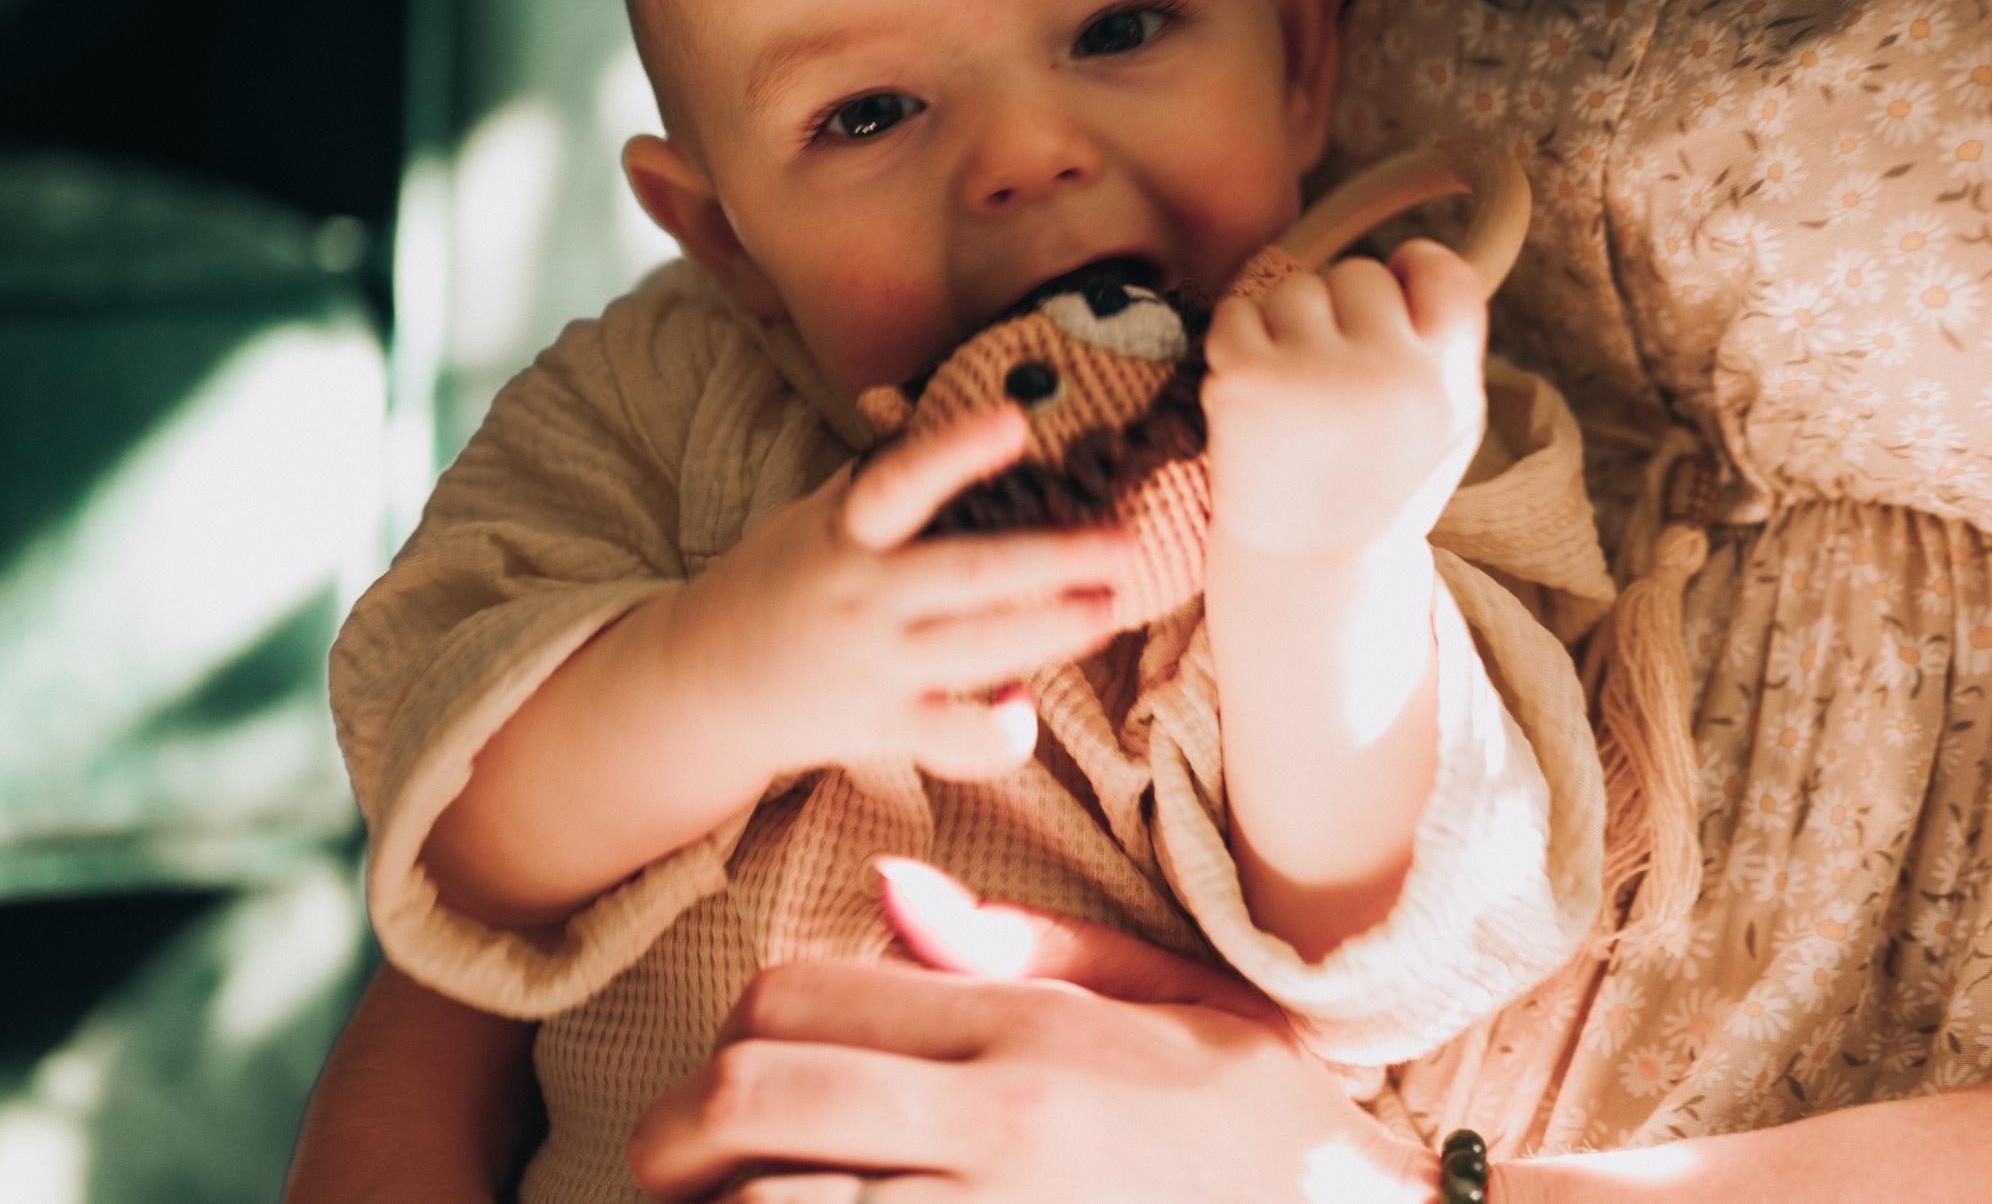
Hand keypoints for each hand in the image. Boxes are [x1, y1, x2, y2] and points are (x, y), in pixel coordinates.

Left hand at [626, 861, 1434, 1203]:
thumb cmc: (1260, 1121)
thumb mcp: (1163, 998)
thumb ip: (1015, 944)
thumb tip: (883, 890)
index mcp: (1029, 1030)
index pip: (797, 1000)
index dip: (737, 1030)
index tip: (739, 1067)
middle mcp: (997, 1125)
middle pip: (750, 1101)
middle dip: (676, 1133)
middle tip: (672, 1160)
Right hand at [664, 404, 1130, 778]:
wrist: (703, 683)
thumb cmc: (779, 581)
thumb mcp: (812, 517)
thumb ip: (877, 478)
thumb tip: (928, 406)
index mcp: (847, 532)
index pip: (903, 482)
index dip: (958, 451)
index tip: (1016, 420)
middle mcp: (864, 596)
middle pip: (971, 574)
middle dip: (1055, 559)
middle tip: (1122, 543)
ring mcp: (876, 666)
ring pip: (981, 650)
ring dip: (1054, 630)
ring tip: (1108, 607)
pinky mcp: (884, 727)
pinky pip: (956, 739)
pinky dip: (1000, 732)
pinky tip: (1025, 708)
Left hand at [1203, 239, 1485, 560]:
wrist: (1310, 571)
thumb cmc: (1379, 490)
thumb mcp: (1446, 427)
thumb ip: (1445, 349)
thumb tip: (1420, 258)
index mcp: (1448, 383)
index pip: (1442, 272)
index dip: (1413, 273)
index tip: (1391, 299)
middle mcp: (1391, 373)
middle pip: (1362, 274)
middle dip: (1342, 314)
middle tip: (1332, 382)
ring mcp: (1317, 373)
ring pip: (1297, 288)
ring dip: (1287, 328)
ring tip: (1295, 398)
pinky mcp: (1248, 379)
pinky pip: (1238, 311)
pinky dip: (1238, 344)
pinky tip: (1255, 399)